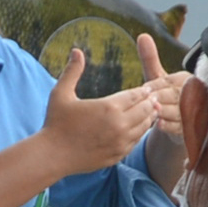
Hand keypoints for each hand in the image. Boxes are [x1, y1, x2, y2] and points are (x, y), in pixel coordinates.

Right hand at [39, 34, 176, 174]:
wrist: (53, 156)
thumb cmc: (55, 123)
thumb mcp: (60, 93)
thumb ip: (72, 71)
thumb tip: (76, 50)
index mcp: (109, 107)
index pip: (135, 96)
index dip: (142, 91)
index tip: (147, 87)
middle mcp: (119, 125)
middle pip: (144, 110)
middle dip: (150, 102)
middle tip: (154, 98)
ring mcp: (120, 142)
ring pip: (144, 127)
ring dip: (149, 117)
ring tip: (152, 110)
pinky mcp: (118, 155)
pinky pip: (136, 141)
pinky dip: (141, 132)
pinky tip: (140, 128)